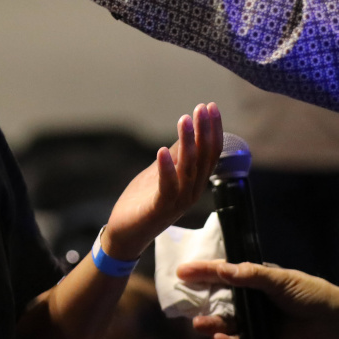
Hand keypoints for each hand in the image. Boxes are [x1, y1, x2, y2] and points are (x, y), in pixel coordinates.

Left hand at [100, 102, 222, 260]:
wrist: (126, 232)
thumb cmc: (143, 200)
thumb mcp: (160, 171)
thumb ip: (176, 156)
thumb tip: (189, 132)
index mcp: (194, 182)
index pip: (211, 153)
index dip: (212, 130)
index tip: (210, 106)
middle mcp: (192, 191)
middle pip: (204, 158)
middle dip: (204, 131)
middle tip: (203, 107)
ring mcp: (178, 201)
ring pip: (189, 169)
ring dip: (188, 143)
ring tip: (184, 119)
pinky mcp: (160, 208)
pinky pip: (167, 187)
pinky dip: (166, 168)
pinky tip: (162, 150)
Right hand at [177, 260, 338, 338]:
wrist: (335, 322)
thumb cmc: (309, 293)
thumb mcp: (281, 279)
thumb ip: (251, 275)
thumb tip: (222, 270)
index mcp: (253, 279)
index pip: (223, 274)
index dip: (202, 272)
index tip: (182, 271)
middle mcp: (249, 300)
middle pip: (218, 299)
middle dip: (200, 300)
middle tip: (183, 301)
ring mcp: (254, 321)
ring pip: (225, 322)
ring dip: (211, 324)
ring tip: (199, 325)